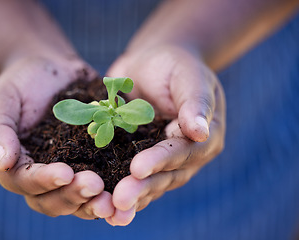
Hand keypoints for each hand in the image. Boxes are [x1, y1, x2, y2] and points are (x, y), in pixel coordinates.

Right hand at [0, 55, 114, 218]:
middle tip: (95, 186)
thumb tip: (3, 162)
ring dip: (95, 201)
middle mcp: (44, 176)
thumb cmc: (19, 85)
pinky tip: (131, 183)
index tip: (65, 173)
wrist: (49, 69)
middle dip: (74, 196)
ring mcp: (71, 170)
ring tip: (113, 198)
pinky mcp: (93, 160)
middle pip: (55, 200)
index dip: (45, 181)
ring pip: (80, 198)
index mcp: (17, 167)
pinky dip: (115, 186)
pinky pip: (104, 177)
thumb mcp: (1, 102)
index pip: (27, 183)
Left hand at [105, 45, 225, 225]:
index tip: (137, 169)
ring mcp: (161, 160)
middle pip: (165, 176)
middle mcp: (184, 155)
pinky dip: (117, 190)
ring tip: (110, 213)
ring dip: (130, 198)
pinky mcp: (138, 159)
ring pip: (149, 184)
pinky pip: (130, 178)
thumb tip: (201, 132)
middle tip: (119, 200)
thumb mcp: (188, 76)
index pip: (182, 152)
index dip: (160, 161)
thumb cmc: (174, 65)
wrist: (152, 64)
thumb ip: (195, 103)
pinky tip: (102, 206)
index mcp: (202, 137)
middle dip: (142, 188)